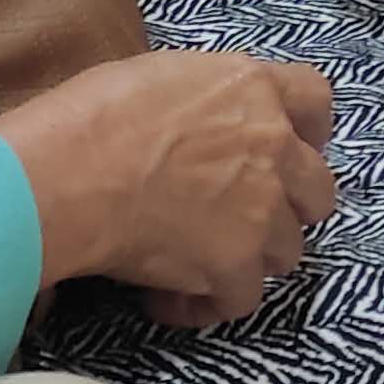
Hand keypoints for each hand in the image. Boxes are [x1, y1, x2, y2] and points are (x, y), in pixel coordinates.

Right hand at [0, 52, 340, 328]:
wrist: (66, 174)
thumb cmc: (92, 115)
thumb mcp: (162, 78)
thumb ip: (207, 103)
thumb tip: (200, 127)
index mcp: (253, 88)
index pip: (316, 101)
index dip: (306, 131)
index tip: (285, 151)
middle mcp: (273, 146)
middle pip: (316, 190)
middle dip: (287, 206)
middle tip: (242, 216)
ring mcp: (261, 209)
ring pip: (287, 249)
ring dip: (249, 257)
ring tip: (199, 261)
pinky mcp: (235, 265)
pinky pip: (242, 299)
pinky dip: (206, 305)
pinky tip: (165, 300)